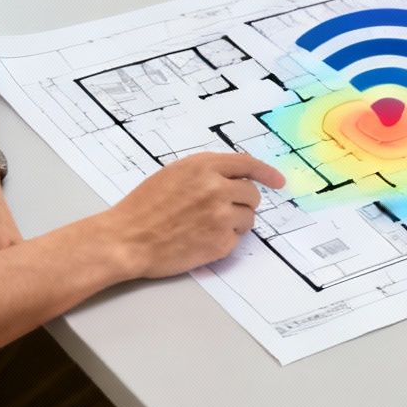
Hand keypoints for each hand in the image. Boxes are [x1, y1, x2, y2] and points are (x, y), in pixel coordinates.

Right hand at [98, 153, 287, 280]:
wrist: (127, 239)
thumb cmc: (144, 207)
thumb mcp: (174, 174)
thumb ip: (206, 172)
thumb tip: (235, 177)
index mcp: (204, 166)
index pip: (247, 164)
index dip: (266, 173)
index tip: (278, 181)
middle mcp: (217, 188)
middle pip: (252, 195)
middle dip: (242, 203)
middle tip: (220, 211)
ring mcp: (221, 216)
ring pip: (248, 218)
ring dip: (234, 222)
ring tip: (204, 226)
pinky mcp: (221, 242)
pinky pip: (236, 239)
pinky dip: (223, 241)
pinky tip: (200, 240)